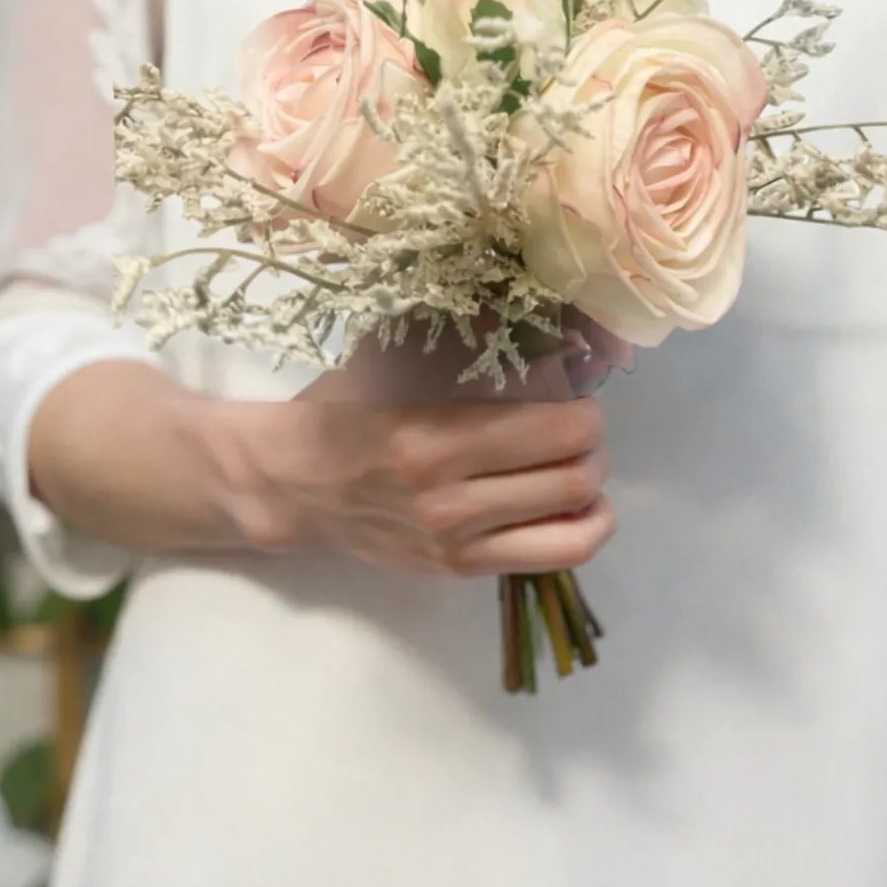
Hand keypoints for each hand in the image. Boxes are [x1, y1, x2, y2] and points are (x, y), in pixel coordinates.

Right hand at [221, 332, 616, 576]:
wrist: (293, 481)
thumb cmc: (347, 404)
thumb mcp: (394, 352)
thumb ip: (464, 334)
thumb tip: (545, 318)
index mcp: (434, 434)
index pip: (558, 429)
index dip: (586, 407)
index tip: (576, 389)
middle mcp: (449, 496)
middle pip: (575, 476)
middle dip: (593, 444)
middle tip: (581, 422)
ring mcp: (455, 541)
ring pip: (574, 521)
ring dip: (592, 486)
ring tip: (578, 462)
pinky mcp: (457, 568)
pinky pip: (552, 558)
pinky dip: (582, 529)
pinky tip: (575, 505)